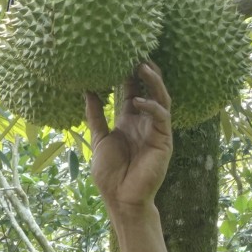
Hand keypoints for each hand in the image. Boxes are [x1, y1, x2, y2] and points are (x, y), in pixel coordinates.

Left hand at [85, 61, 173, 221]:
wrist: (122, 199)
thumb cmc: (110, 174)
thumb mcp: (99, 139)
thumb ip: (95, 115)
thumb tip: (86, 90)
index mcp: (130, 121)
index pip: (133, 90)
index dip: (129, 74)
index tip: (122, 54)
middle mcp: (146, 123)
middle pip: (150, 90)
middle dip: (146, 71)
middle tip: (138, 52)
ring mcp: (157, 131)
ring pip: (161, 99)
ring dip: (154, 82)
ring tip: (143, 66)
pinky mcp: (164, 142)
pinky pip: (162, 118)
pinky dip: (152, 107)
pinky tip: (138, 101)